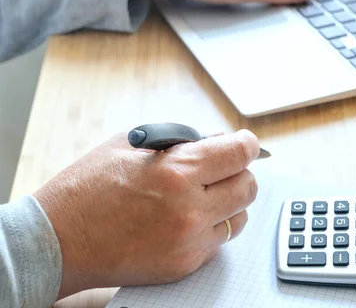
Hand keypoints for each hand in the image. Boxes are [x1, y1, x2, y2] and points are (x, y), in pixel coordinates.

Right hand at [34, 129, 259, 299]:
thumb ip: (182, 140)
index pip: (240, 153)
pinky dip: (211, 226)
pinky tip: (187, 218)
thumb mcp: (132, 145)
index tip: (244, 144)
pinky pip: (219, 241)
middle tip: (221, 169)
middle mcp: (190, 208)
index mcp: (177, 171)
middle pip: (248, 186)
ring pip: (240, 216)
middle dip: (238, 172)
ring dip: (228, 201)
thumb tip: (219, 141)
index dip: (246, 144)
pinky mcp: (185, 264)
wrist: (58, 241)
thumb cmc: (88, 188)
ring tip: (202, 195)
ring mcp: (189, 241)